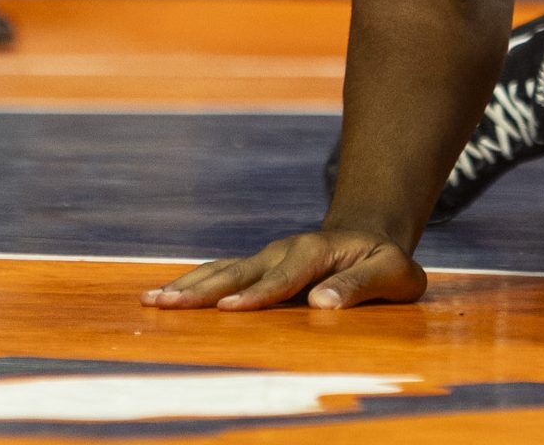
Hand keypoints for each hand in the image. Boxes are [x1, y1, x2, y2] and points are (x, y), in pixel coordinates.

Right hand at [142, 229, 427, 311]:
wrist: (369, 235)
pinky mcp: (256, 268)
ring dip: (187, 285)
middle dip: (202, 289)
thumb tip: (322, 304)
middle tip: (167, 302)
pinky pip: (220, 274)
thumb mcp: (392, 272)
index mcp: (315, 251)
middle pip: (238, 271)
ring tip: (151, 300)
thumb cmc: (383, 260)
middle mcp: (283, 251)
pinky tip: (163, 297)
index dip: (258, 294)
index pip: (283, 277)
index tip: (229, 308)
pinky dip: (192, 284)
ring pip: (221, 271)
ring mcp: (266, 258)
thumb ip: (361, 286)